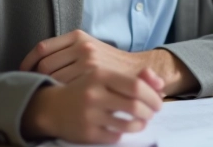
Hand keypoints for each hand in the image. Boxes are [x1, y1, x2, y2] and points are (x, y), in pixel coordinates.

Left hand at [20, 30, 147, 83]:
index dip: (29, 61)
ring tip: (44, 94)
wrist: (137, 72)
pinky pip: (64, 86)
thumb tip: (35, 60)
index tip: (24, 71)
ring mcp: (87, 62)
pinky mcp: (92, 77)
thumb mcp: (91, 46)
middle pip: (44, 64)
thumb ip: (68, 49)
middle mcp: (82, 47)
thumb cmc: (110, 64)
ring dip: (45, 87)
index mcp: (78, 36)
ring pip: (52, 77)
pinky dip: (57, 93)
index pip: (43, 48)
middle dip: (35, 76)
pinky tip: (56, 98)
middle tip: (33, 86)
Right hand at [21, 67, 163, 143]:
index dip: (152, 96)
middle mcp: (93, 94)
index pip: (136, 86)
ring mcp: (89, 115)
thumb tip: (160, 83)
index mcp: (100, 75)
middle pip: (134, 106)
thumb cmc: (86, 89)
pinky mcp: (86, 133)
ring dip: (140, 124)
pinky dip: (125, 134)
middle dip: (150, 112)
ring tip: (142, 122)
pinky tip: (124, 129)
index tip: (158, 102)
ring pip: (127, 124)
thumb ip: (135, 76)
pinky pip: (115, 137)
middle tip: (152, 113)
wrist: (52, 107)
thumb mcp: (106, 76)